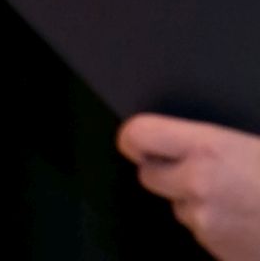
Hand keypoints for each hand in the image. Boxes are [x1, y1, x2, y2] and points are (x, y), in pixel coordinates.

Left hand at [120, 114, 259, 259]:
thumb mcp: (257, 145)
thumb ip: (216, 143)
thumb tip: (194, 142)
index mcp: (209, 148)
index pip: (138, 135)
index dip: (137, 137)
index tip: (140, 140)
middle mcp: (198, 185)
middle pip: (149, 175)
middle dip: (168, 172)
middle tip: (200, 169)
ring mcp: (207, 223)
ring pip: (180, 208)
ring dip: (197, 203)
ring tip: (241, 198)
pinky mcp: (219, 253)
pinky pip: (204, 235)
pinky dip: (219, 228)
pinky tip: (250, 220)